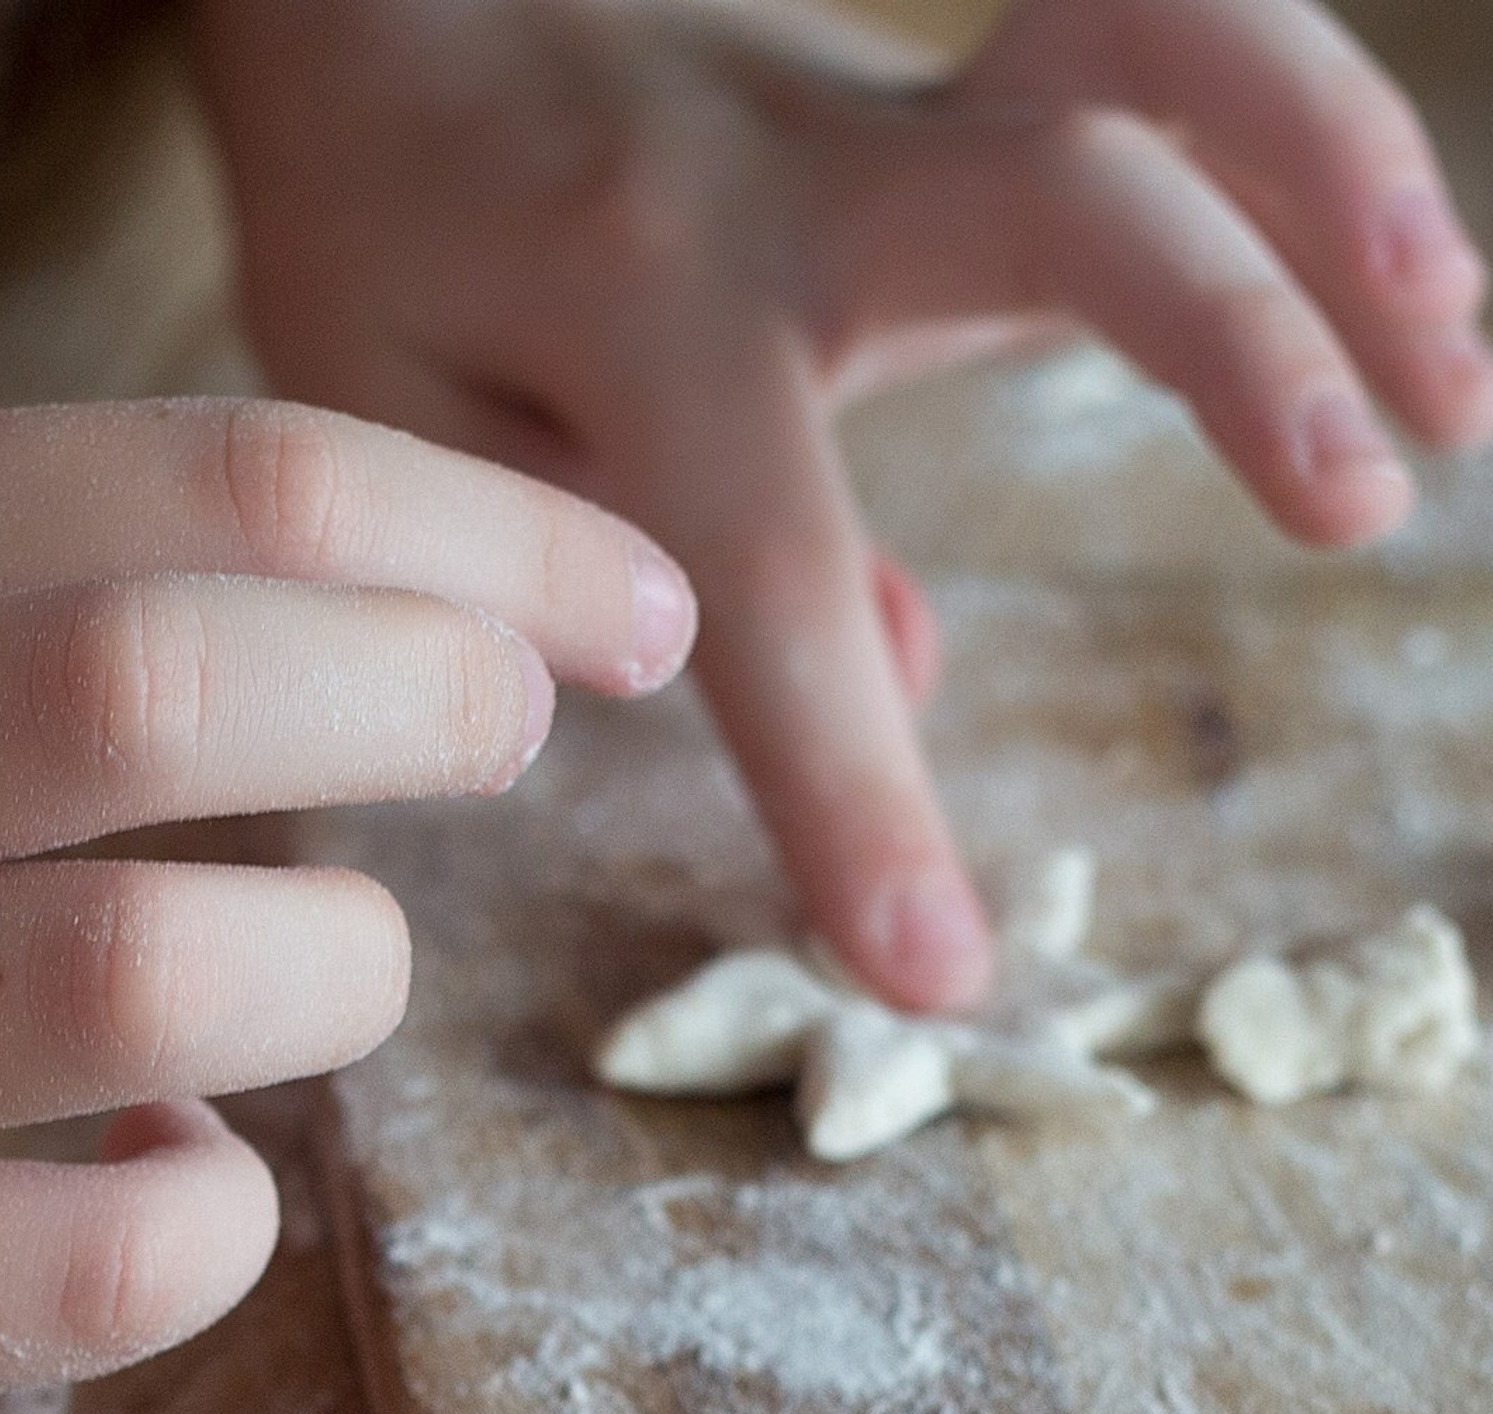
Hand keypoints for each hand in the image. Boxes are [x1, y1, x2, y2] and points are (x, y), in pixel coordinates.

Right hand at [0, 403, 692, 1409]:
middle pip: (169, 678)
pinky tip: (178, 1178)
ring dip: (327, 979)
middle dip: (428, 702)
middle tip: (516, 751)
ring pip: (137, 963)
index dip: (471, 541)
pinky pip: (83, 1257)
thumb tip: (456, 633)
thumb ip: (46, 597)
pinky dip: (211, 1218)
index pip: (194, 482)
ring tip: (318, 991)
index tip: (623, 614)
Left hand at [197, 0, 1492, 1007]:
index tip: (938, 974)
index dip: (857, 789)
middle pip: (1058, 205)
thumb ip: (588, 572)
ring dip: (1336, 187)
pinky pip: (1166, 44)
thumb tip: (884, 667)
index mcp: (628, 312)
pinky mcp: (963, 66)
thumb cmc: (374, 234)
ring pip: (1158, 58)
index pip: (763, 581)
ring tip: (1460, 372)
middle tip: (1366, 505)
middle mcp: (790, 178)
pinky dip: (1306, 139)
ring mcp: (894, 93)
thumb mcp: (393, 430)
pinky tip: (1414, 283)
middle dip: (1228, 341)